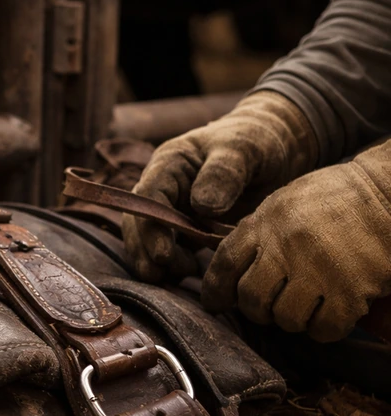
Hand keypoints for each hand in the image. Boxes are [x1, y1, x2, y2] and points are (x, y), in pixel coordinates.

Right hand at [123, 91, 317, 281]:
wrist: (275, 146)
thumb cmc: (257, 140)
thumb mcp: (243, 149)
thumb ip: (223, 173)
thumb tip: (201, 206)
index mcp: (170, 164)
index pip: (148, 197)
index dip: (150, 227)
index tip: (162, 255)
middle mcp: (164, 188)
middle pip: (139, 223)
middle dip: (146, 251)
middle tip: (164, 276)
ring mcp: (174, 209)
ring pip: (150, 240)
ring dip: (158, 262)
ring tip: (185, 274)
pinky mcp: (188, 227)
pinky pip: (173, 249)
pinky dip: (176, 265)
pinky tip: (194, 274)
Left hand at [202, 139, 390, 341]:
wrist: (387, 191)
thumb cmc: (334, 199)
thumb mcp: (284, 204)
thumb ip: (257, 233)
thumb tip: (230, 271)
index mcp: (265, 222)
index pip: (225, 263)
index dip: (215, 290)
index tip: (215, 304)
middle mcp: (286, 246)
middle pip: (251, 298)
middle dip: (256, 310)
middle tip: (270, 306)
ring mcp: (319, 269)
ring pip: (286, 318)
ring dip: (293, 319)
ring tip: (306, 304)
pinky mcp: (351, 290)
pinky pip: (323, 328)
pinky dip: (324, 328)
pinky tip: (331, 313)